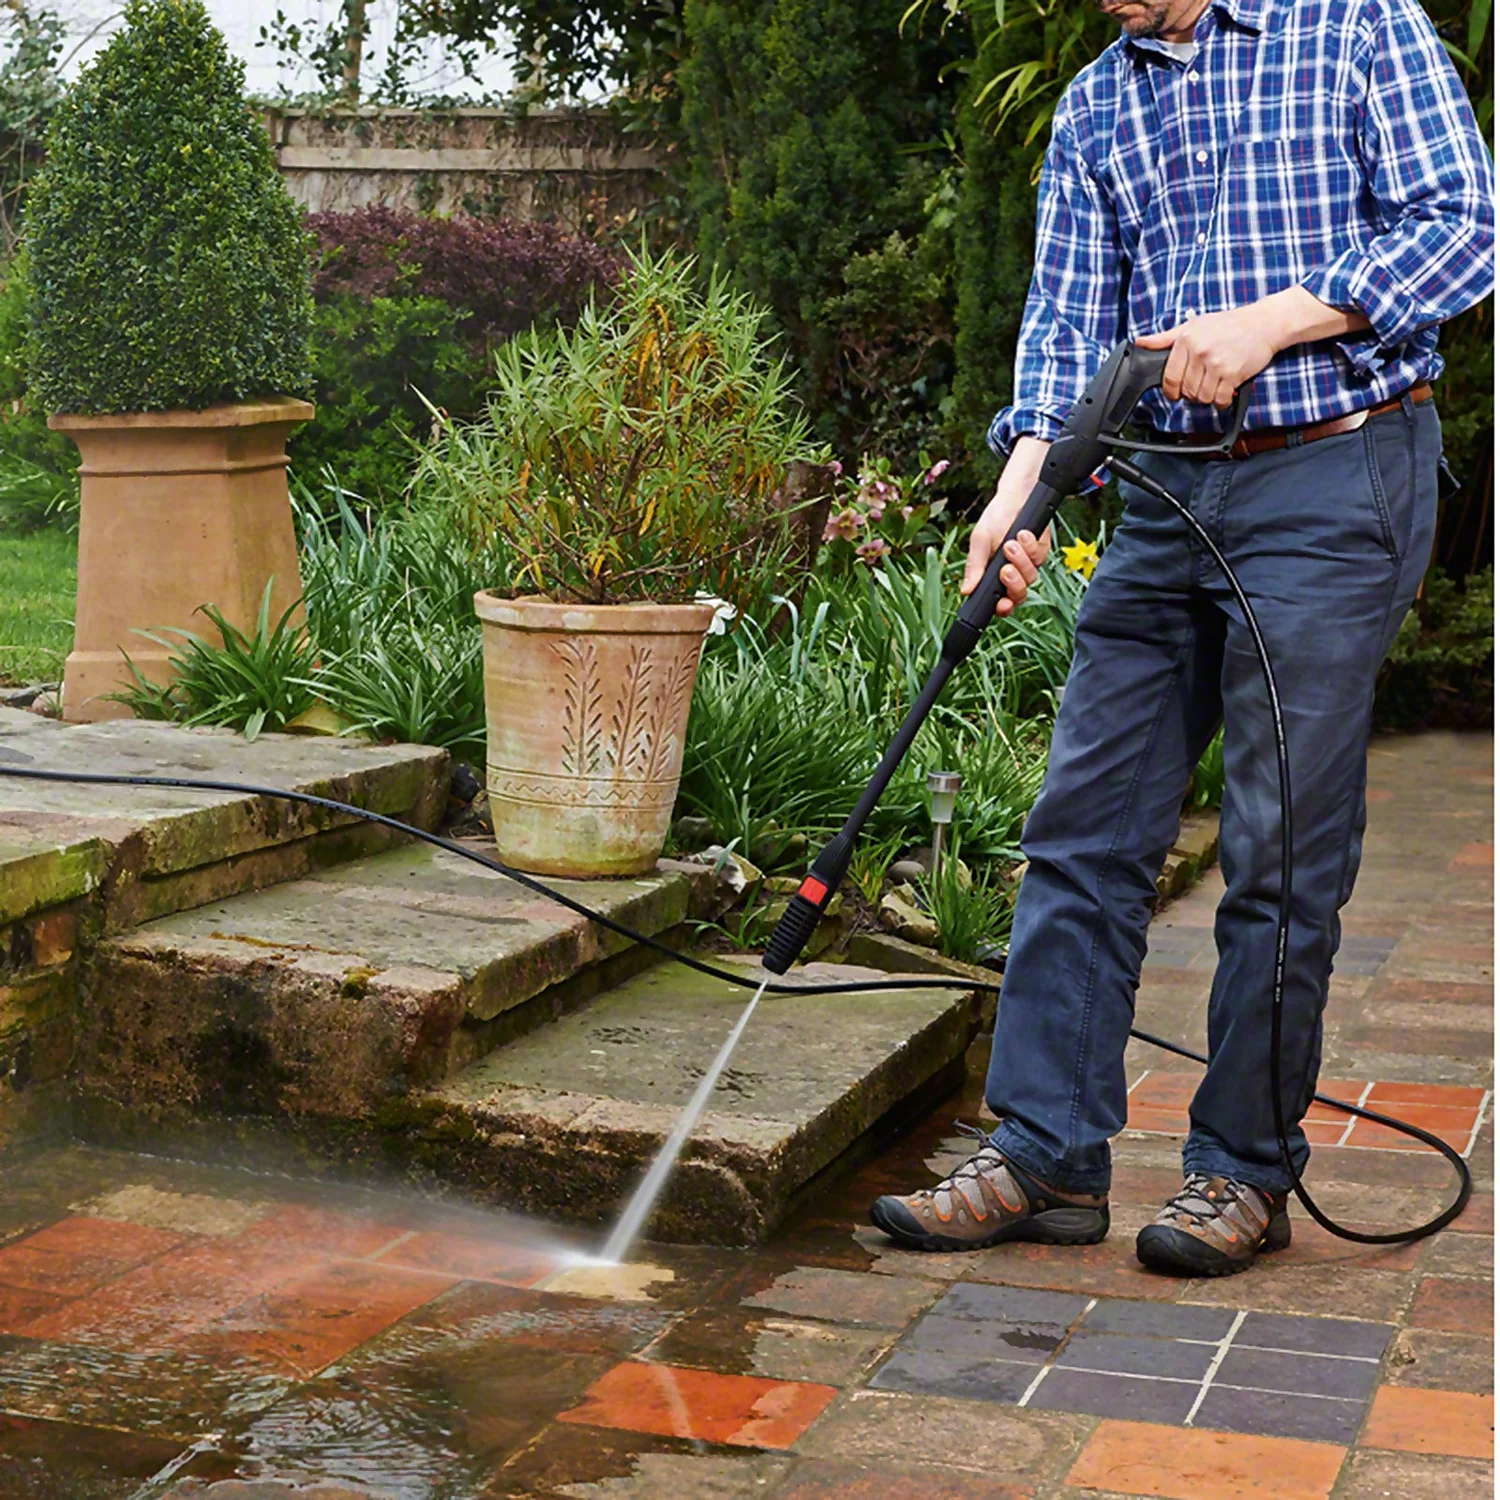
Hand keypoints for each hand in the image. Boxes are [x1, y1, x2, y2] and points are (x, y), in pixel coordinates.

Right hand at [962, 437, 1051, 616]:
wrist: (1016, 496)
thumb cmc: (995, 518)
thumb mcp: (980, 541)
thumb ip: (974, 567)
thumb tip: (965, 590)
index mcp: (991, 576)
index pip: (999, 601)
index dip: (1003, 608)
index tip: (1002, 604)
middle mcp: (1011, 574)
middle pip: (1018, 595)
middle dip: (1014, 584)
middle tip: (1005, 570)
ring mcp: (1028, 565)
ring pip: (1031, 579)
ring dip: (1021, 561)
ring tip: (1011, 543)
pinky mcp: (1041, 554)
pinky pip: (1039, 559)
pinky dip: (1030, 546)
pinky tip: (1023, 533)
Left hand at [1136, 303, 1280, 407]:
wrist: (1264, 323)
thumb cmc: (1229, 324)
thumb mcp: (1194, 325)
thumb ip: (1165, 338)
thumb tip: (1141, 342)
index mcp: (1186, 340)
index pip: (1170, 378)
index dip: (1171, 391)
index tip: (1175, 393)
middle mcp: (1199, 352)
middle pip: (1186, 390)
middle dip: (1192, 393)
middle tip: (1201, 385)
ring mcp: (1216, 364)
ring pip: (1202, 397)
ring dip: (1207, 397)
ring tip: (1214, 385)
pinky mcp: (1232, 374)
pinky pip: (1219, 400)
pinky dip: (1221, 401)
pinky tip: (1225, 391)